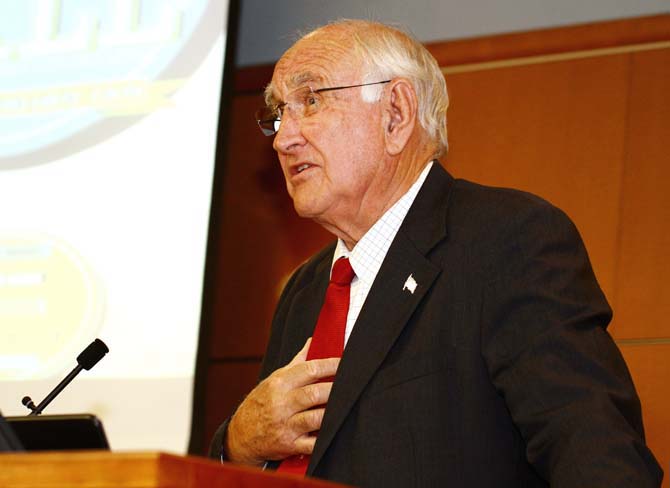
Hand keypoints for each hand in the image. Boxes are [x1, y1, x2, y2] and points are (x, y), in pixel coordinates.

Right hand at [224, 338, 339, 465]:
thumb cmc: (262, 402)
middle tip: (351, 386)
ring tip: (345, 407)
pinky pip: (311, 444)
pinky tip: (334, 431)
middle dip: (334, 390)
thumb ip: (297, 362)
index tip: (345, 363)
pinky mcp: (289, 445)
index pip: (309, 370)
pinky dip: (323, 439)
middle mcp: (282, 404)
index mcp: (279, 383)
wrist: (241, 433)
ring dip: (332, 413)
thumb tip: (313, 342)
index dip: (330, 365)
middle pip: (314, 394)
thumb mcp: (275, 379)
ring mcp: (286, 425)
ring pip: (315, 418)